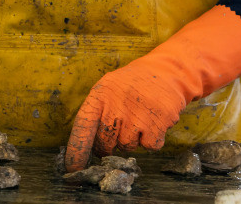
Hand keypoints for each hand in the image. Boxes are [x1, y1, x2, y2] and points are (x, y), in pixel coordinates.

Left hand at [64, 5, 240, 171]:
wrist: (168, 72)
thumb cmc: (133, 85)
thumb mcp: (110, 89)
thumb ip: (98, 114)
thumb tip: (89, 150)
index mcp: (101, 94)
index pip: (83, 126)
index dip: (76, 150)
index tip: (73, 169)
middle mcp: (117, 104)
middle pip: (105, 143)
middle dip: (110, 143)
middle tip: (121, 126)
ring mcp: (138, 114)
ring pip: (127, 146)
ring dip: (133, 138)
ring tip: (140, 116)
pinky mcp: (158, 122)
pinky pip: (149, 146)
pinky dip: (153, 138)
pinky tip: (154, 120)